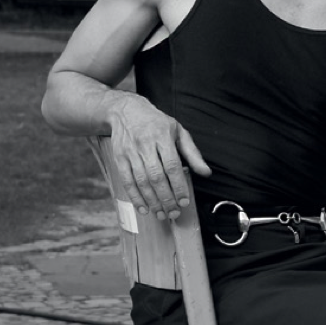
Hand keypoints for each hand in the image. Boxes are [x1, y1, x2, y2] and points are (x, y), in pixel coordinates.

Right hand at [108, 94, 210, 220]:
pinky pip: (127, 181)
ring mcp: (130, 151)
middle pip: (156, 176)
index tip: (185, 201)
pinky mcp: (119, 157)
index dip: (179, 185)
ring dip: (152, 201)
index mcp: (163, 137)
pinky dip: (135, 197)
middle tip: (174, 213)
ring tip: (161, 214)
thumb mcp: (178, 131)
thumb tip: (206, 173)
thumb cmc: (157, 123)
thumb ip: (193, 153)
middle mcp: (146, 144)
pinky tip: (143, 208)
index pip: (172, 165)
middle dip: (166, 198)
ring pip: (141, 181)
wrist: (125, 110)